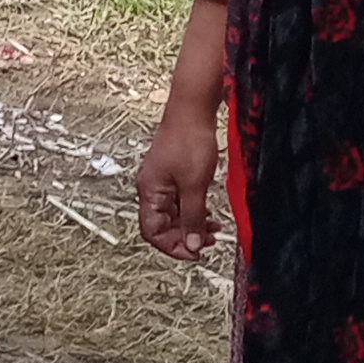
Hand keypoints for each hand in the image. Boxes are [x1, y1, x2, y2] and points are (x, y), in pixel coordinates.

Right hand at [134, 113, 220, 258]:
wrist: (192, 111)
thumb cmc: (188, 141)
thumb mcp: (194, 186)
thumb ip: (192, 217)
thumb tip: (191, 244)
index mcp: (150, 192)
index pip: (152, 232)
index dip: (173, 246)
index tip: (195, 252)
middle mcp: (152, 188)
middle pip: (162, 225)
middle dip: (185, 237)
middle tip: (209, 241)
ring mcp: (162, 181)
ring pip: (173, 214)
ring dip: (192, 225)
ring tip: (213, 229)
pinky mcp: (173, 174)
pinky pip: (179, 202)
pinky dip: (194, 211)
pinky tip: (208, 214)